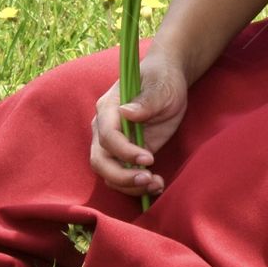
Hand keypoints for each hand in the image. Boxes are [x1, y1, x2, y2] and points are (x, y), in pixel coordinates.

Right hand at [90, 49, 188, 196]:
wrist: (167, 83)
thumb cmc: (162, 79)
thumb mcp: (160, 87)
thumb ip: (146, 100)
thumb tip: (126, 112)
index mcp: (108, 107)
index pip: (107, 136)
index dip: (125, 151)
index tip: (149, 158)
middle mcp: (104, 128)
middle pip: (100, 161)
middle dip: (121, 176)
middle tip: (148, 179)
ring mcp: (113, 144)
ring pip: (109, 174)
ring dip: (130, 186)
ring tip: (156, 184)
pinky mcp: (126, 156)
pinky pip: (123, 177)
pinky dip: (136, 187)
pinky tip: (157, 185)